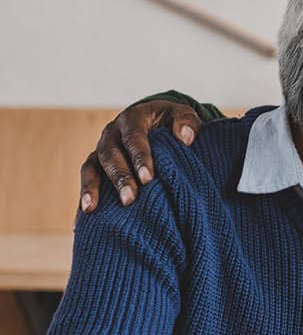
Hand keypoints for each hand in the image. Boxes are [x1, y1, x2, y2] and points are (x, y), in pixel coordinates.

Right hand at [79, 99, 201, 211]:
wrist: (155, 121)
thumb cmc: (172, 121)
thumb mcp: (183, 114)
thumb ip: (188, 122)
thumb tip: (186, 138)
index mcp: (133, 118)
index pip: (134, 137)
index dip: (140, 157)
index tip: (148, 178)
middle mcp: (112, 133)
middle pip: (111, 154)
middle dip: (120, 177)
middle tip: (130, 199)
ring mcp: (101, 148)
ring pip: (92, 166)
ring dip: (93, 188)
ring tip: (92, 208)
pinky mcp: (96, 163)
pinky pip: (86, 178)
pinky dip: (84, 196)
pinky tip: (82, 220)